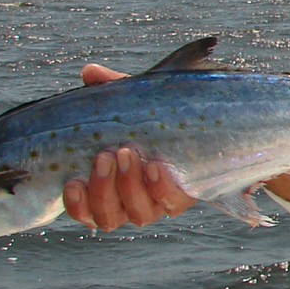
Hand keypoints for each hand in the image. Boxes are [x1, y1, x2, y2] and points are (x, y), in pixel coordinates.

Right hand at [60, 63, 197, 231]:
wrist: (218, 123)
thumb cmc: (164, 114)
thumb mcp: (137, 101)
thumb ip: (113, 90)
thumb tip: (89, 73)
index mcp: (111, 186)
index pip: (85, 209)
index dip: (76, 204)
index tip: (70, 182)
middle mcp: (133, 201)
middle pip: (108, 216)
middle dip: (103, 188)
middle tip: (106, 155)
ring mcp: (161, 202)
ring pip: (138, 214)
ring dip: (129, 187)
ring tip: (127, 153)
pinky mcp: (188, 197)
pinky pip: (172, 203)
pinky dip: (162, 186)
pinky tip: (156, 166)